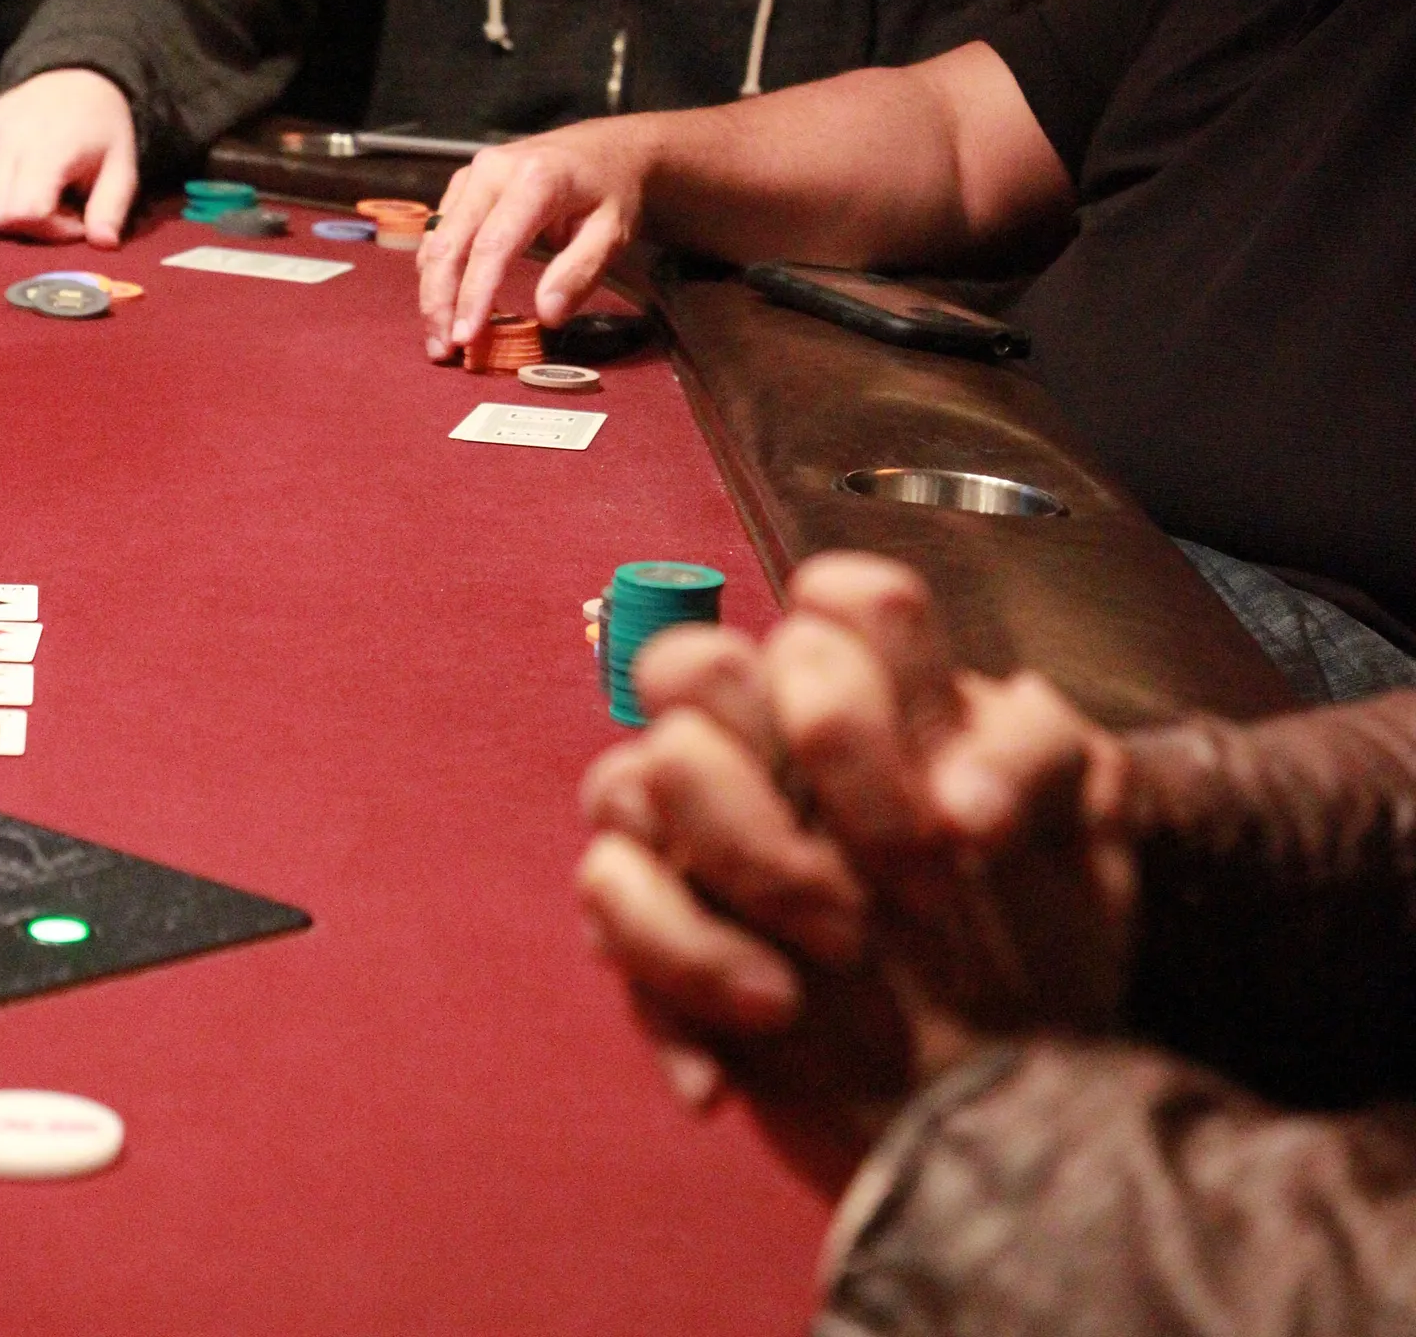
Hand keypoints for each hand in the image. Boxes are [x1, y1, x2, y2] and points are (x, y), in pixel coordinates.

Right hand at [0, 70, 139, 245]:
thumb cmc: (103, 130)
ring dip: (7, 219)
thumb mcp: (122, 168)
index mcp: (50, 147)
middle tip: (59, 210)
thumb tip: (103, 245)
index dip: (53, 230)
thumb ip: (111, 208)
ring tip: (39, 198)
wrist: (76, 79)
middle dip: (31, 229)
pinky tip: (19, 186)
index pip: (27, 213)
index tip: (78, 219)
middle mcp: (8, 139)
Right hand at [416, 120, 651, 359]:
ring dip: (432, 290)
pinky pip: (440, 230)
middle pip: (451, 242)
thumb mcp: (613, 232)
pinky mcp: (465, 183)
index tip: (466, 338)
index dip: (474, 295)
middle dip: (440, 301)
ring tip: (440, 337)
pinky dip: (436, 270)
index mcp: (536, 179)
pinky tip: (443, 303)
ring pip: (437, 238)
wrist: (608, 148)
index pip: (492, 246)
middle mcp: (494, 170)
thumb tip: (547, 317)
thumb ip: (580, 272)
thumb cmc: (613, 192)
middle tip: (443, 350)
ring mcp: (474, 173)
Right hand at [577, 556, 1136, 1195]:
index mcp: (874, 689)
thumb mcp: (1082, 837)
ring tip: (816, 984)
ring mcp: (700, 820)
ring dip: (739, 872)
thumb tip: (961, 801)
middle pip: (698, 661)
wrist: (987, 1085)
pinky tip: (745, 1051)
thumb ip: (1040, 762)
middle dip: (777, 785)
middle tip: (874, 896)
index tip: (955, 813)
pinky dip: (677, 968)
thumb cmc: (1033, 933)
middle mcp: (769, 733)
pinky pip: (607, 892)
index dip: (886, 673)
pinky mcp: (653, 910)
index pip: (850, 604)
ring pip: (638, 771)